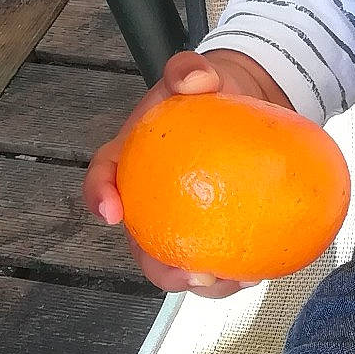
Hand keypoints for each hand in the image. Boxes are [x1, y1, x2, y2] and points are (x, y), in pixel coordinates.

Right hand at [82, 47, 288, 296]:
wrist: (243, 102)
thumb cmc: (207, 93)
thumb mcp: (195, 75)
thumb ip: (189, 70)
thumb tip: (196, 79)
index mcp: (129, 161)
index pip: (101, 177)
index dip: (98, 196)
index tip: (111, 212)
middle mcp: (149, 198)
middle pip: (140, 242)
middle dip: (157, 266)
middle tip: (187, 274)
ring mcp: (180, 220)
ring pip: (179, 261)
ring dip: (200, 282)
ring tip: (228, 282)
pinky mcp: (214, 229)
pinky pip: (218, 257)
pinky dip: (233, 271)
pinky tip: (256, 272)